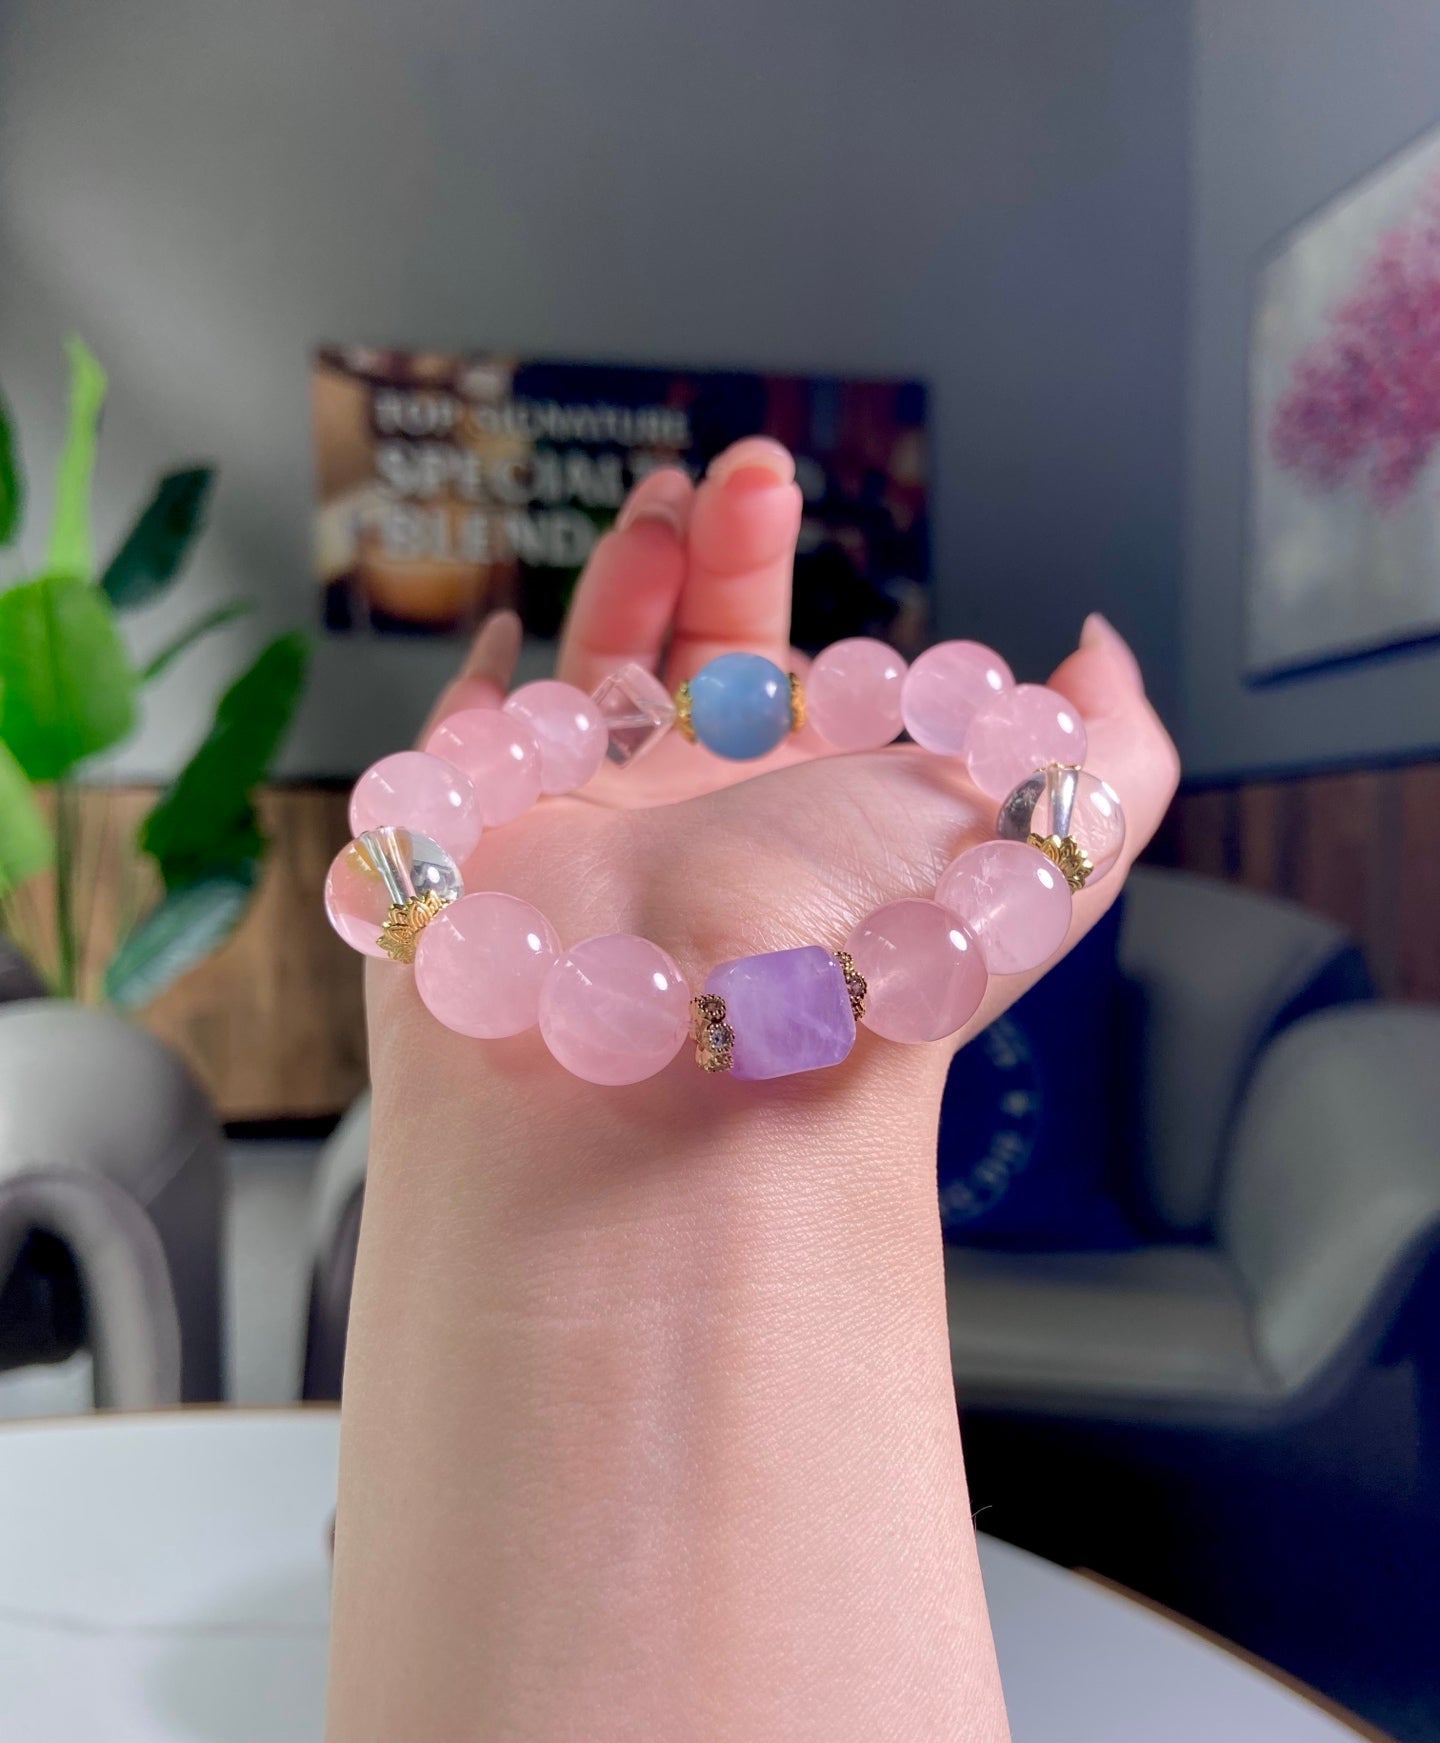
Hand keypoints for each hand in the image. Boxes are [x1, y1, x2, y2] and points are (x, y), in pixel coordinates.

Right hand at [369, 435, 1177, 1128]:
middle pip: (712, 659)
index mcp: (825, 815)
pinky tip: (500, 635)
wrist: (694, 1036)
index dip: (820, 613)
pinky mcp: (492, 821)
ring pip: (603, 674)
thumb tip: (1100, 649)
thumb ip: (1115, 742)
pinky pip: (477, 743)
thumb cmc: (863, 935)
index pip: (821, 697)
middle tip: (745, 474)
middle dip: (727, 554)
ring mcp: (596, 818)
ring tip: (662, 500)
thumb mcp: (1053, 832)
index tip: (814, 519)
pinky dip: (483, 685)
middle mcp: (714, 815)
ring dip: (629, 576)